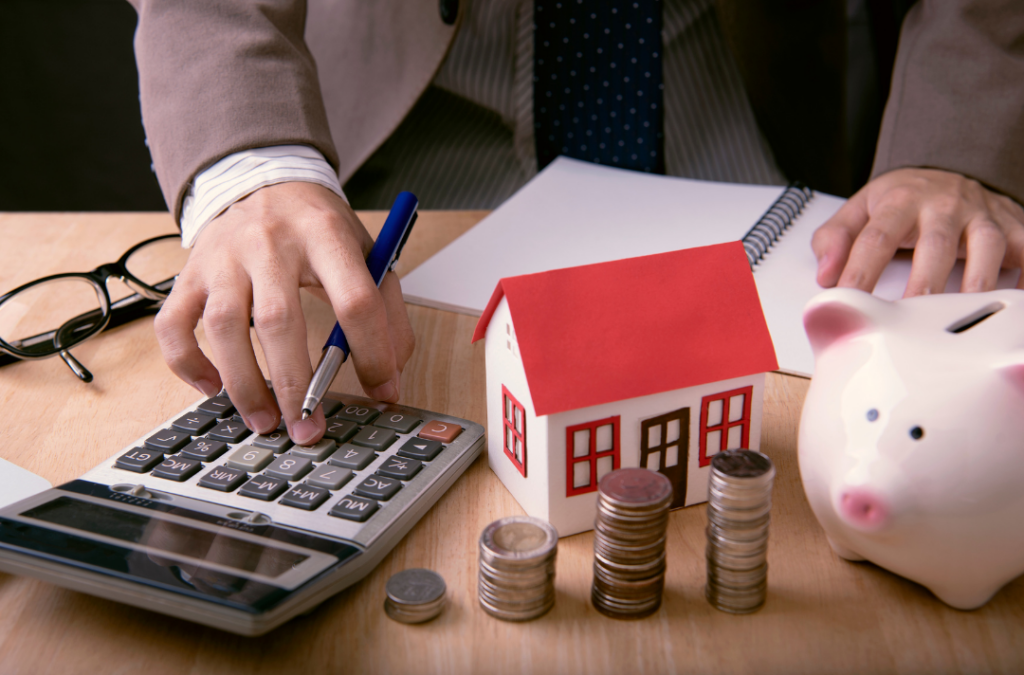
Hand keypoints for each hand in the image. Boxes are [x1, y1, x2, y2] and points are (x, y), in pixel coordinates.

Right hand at [154, 182, 415, 443]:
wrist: (262, 179)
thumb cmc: (318, 228)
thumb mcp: (365, 252)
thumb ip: (386, 310)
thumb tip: (391, 376)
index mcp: (325, 235)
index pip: (355, 299)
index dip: (372, 352)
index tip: (382, 392)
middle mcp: (269, 243)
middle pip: (279, 319)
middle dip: (295, 383)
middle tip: (308, 429)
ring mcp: (223, 257)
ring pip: (223, 327)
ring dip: (243, 383)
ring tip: (265, 421)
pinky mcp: (190, 273)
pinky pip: (174, 325)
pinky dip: (188, 364)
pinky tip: (212, 388)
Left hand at [812, 168, 1023, 296]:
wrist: (949, 170)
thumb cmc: (902, 200)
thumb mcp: (860, 208)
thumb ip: (836, 237)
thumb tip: (825, 272)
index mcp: (900, 200)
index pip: (876, 236)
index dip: (861, 269)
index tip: (847, 299)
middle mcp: (944, 204)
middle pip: (935, 242)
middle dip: (925, 280)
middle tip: (911, 315)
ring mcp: (980, 215)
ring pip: (985, 244)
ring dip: (976, 280)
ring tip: (962, 313)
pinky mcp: (1011, 226)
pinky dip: (1022, 274)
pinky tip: (1014, 299)